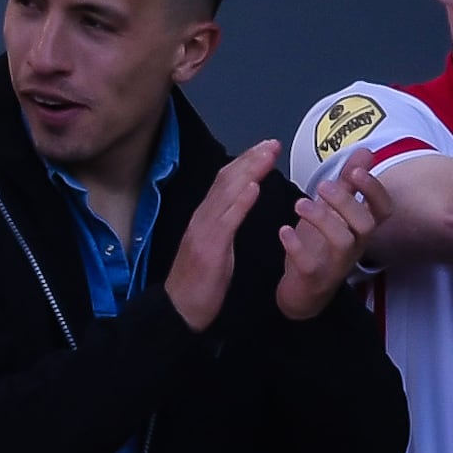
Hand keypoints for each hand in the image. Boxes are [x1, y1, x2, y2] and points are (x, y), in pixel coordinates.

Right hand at [162, 140, 279, 332]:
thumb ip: (224, 225)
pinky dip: (240, 202)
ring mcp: (204, 231)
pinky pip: (227, 221)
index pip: (225, 182)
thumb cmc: (200, 284)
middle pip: (226, 180)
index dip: (245, 163)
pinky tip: (253, 188)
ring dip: (248, 172)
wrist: (180, 310)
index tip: (265, 149)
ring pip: (226, 194)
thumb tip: (240, 204)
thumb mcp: (214, 249)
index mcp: (206, 218)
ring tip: (267, 155)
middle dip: (250, 159)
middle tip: (272, 143)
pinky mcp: (209, 247)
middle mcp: (202, 217)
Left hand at [276, 166, 368, 321]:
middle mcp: (354, 246)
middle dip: (346, 202)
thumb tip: (366, 151)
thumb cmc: (320, 245)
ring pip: (342, 242)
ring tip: (299, 204)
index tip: (357, 170)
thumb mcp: (333, 210)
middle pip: (366, 224)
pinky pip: (311, 265)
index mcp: (359, 227)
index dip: (374, 190)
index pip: (383, 209)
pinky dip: (297, 246)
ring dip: (323, 219)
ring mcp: (335, 264)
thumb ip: (348, 182)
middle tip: (321, 185)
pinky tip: (284, 231)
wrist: (302, 291)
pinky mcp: (313, 279)